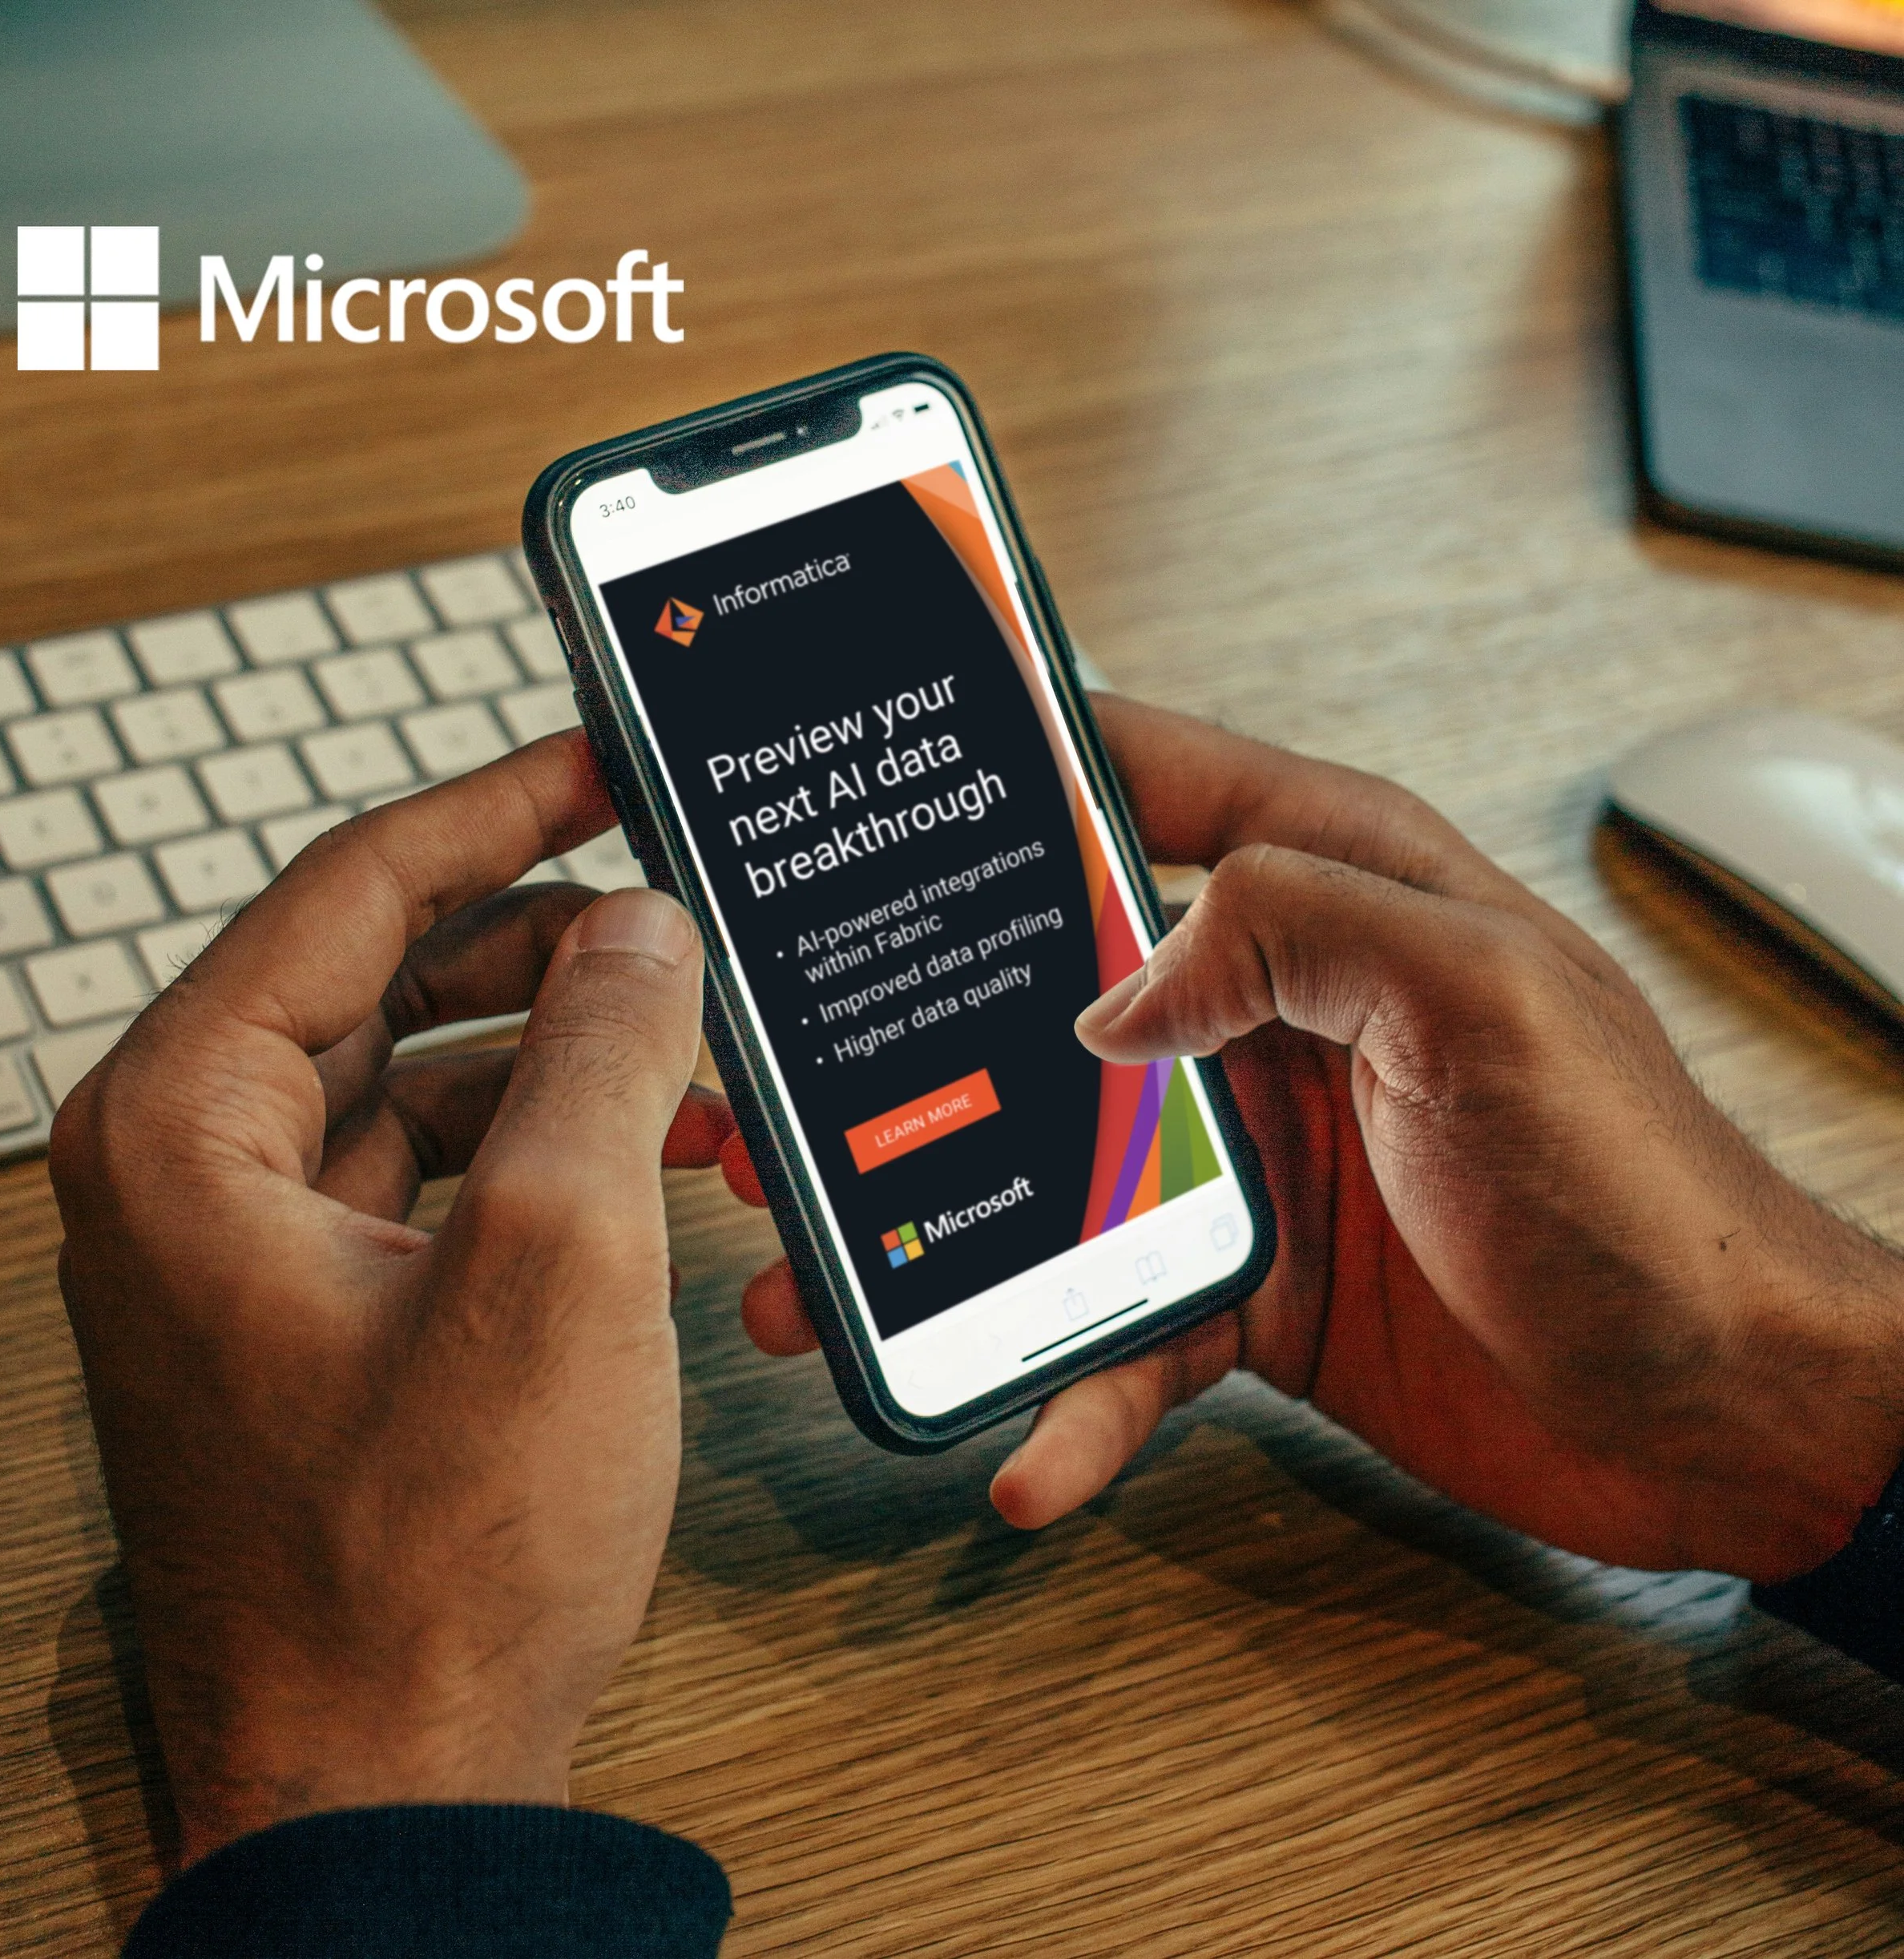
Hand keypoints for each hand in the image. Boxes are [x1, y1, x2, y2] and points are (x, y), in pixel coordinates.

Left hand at [52, 734, 727, 1865]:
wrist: (389, 1789)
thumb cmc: (437, 1554)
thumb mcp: (561, 1257)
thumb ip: (605, 1050)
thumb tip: (639, 927)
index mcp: (186, 1126)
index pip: (350, 889)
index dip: (496, 807)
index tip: (601, 760)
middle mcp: (187, 1174)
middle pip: (379, 975)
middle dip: (539, 936)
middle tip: (668, 902)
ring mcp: (243, 1253)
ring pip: (412, 1074)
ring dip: (552, 1048)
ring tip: (685, 1042)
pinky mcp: (311, 1318)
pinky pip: (426, 1172)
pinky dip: (533, 1143)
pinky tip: (642, 1151)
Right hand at [736, 696, 1903, 1580]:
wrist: (1720, 1413)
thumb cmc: (1643, 1189)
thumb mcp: (1483, 1003)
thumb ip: (1298, 930)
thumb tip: (1114, 987)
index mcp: (1332, 896)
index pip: (1144, 784)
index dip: (1016, 764)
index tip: (885, 780)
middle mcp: (1272, 1013)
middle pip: (1049, 995)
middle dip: (909, 1037)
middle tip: (781, 1080)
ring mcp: (1251, 1155)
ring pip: (1048, 1170)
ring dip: (937, 1228)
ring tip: (823, 1279)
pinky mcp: (1253, 1285)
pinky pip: (1123, 1327)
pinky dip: (1067, 1389)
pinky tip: (1026, 1444)